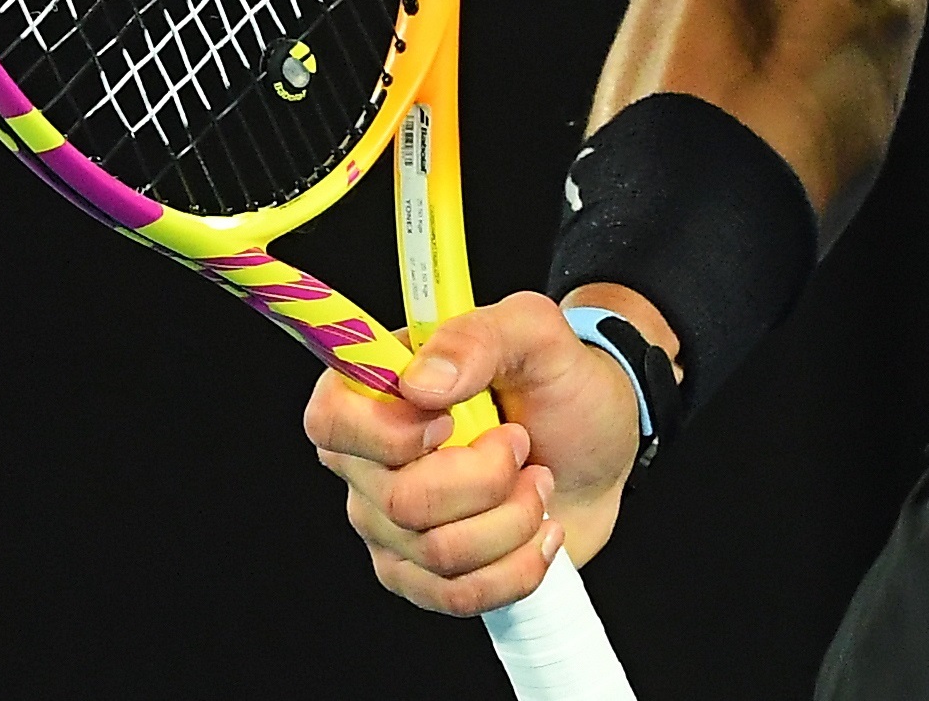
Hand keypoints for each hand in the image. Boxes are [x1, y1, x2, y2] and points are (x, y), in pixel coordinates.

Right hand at [301, 286, 658, 615]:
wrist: (598, 450)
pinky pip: (458, 595)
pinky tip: (541, 531)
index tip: (450, 419)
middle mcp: (368, 463)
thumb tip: (421, 382)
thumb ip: (478, 336)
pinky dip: (519, 566)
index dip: (389, 434)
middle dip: (488, 477)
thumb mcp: (535, 333)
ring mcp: (390, 527)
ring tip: (538, 480)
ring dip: (514, 517)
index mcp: (375, 391)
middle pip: (401, 501)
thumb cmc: (558, 386)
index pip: (330, 422)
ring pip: (438, 553)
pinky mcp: (423, 576)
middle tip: (521, 443)